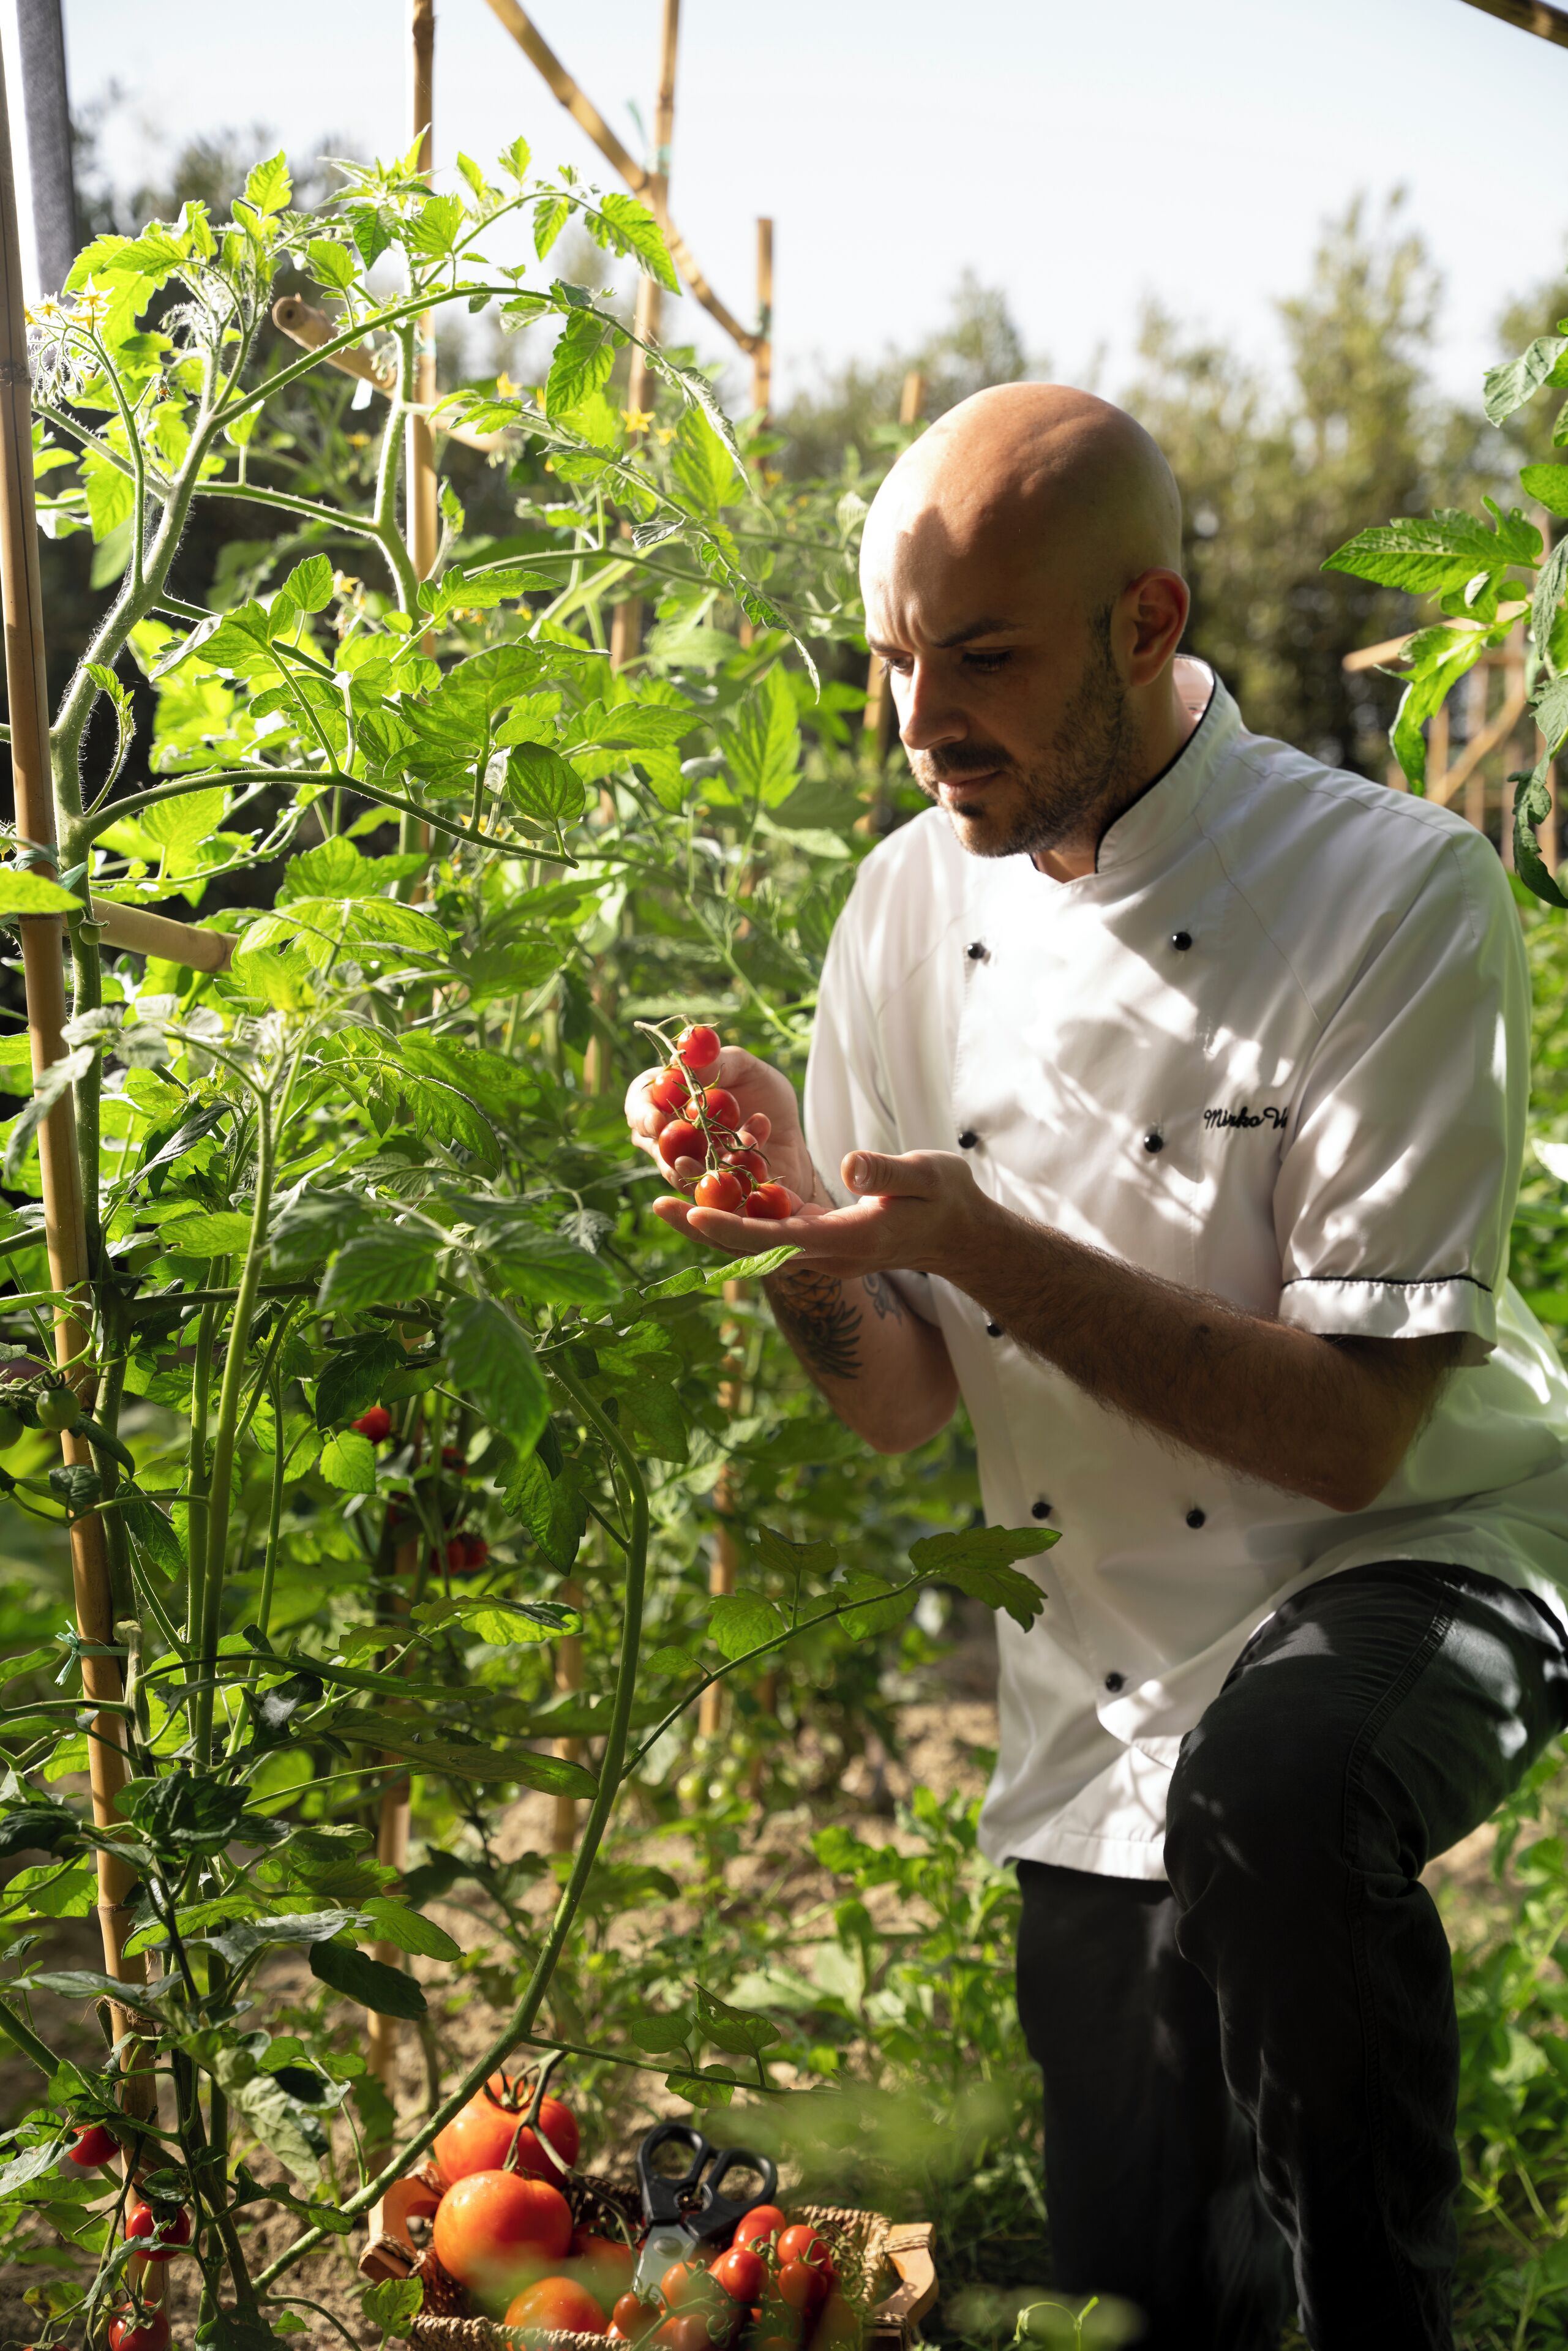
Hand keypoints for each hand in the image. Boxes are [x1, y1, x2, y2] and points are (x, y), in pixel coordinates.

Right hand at [625, 1045, 814, 1197]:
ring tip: (740, 1136)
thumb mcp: (748, 1069)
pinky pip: (715, 1185)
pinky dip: (739, 1161)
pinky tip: (759, 1135)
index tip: (656, 1121)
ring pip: (679, 1171)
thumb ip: (720, 1061)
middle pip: (650, 1143)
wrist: (791, 1134)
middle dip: (664, 1149)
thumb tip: (685, 1061)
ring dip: (705, 1158)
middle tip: (683, 1152)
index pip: (638, 1103)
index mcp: (668, 1098)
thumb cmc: (763, 1094)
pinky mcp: (710, 1190)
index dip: (641, 1113)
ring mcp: (688, 1165)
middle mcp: (670, 1135)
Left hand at [679, 1146, 990, 1276]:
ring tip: (669, 1193)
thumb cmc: (948, 1199)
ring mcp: (820, 1249)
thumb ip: (886, 1170)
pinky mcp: (818, 1238)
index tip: (693, 1212)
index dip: (733, 1226)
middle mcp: (825, 1253)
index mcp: (846, 1241)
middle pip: (752, 1246)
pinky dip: (740, 1211)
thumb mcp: (927, 1176)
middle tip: (657, 1205)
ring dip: (714, 1220)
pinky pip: (771, 1228)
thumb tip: (848, 1163)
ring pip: (756, 1239)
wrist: (960, 1233)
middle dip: (704, 1228)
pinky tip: (712, 1185)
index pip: (778, 1238)